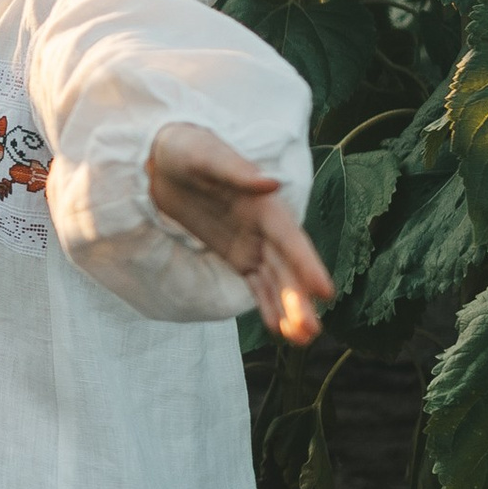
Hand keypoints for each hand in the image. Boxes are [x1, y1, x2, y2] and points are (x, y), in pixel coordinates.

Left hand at [146, 124, 334, 345]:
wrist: (162, 157)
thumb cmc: (187, 148)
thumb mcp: (206, 155)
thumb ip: (236, 172)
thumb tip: (270, 183)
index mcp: (264, 204)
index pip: (290, 239)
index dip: (307, 264)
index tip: (325, 290)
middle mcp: (264, 227)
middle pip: (287, 267)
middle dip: (300, 299)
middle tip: (312, 331)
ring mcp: (251, 243)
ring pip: (276, 280)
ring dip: (290, 309)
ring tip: (303, 340)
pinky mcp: (235, 254)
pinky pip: (255, 283)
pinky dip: (267, 304)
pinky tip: (279, 329)